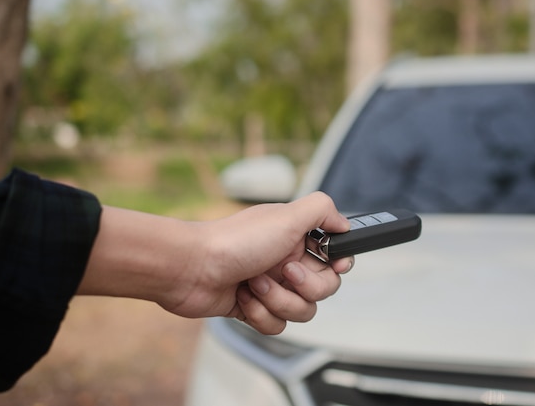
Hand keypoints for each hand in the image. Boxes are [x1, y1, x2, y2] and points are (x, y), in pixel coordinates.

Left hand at [79, 192, 352, 334]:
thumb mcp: (286, 216)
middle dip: (304, 286)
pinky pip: (277, 325)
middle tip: (283, 271)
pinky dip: (260, 314)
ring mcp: (270, 286)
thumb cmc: (234, 242)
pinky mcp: (254, 308)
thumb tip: (344, 222)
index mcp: (296, 238)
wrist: (190, 268)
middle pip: (324, 289)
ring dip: (278, 300)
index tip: (333, 265)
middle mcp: (286, 261)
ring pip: (302, 311)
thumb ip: (322, 210)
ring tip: (254, 284)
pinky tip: (242, 298)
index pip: (335, 257)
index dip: (337, 266)